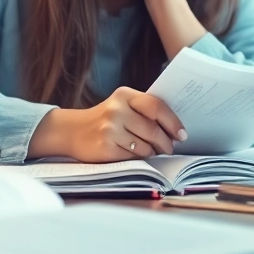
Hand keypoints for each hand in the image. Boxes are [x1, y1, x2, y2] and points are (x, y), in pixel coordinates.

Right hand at [36, 87, 187, 162]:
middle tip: (169, 148)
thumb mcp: (122, 106)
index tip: (182, 134)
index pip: (156, 106)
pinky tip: (133, 154)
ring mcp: (110, 129)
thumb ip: (144, 111)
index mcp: (124, 95)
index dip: (172, 122)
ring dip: (152, 152)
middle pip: (153, 130)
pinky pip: (132, 157)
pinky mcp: (105, 147)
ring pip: (145, 147)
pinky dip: (138, 158)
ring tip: (149, 151)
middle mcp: (116, 110)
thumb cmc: (105, 119)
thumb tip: (175, 130)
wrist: (71, 131)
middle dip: (166, 143)